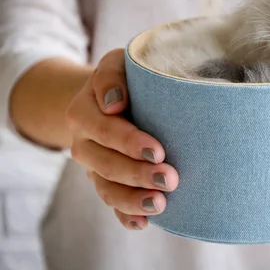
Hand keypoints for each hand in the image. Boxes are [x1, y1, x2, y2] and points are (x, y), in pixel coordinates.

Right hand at [66, 49, 179, 229]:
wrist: (110, 98)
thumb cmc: (124, 78)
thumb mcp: (116, 63)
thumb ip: (112, 74)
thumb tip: (113, 102)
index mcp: (83, 112)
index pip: (103, 129)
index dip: (129, 142)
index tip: (158, 150)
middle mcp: (84, 143)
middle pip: (106, 164)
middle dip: (138, 174)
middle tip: (170, 179)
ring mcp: (94, 166)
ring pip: (107, 188)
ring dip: (133, 199)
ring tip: (161, 204)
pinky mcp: (106, 181)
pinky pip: (111, 203)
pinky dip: (126, 215)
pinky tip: (144, 222)